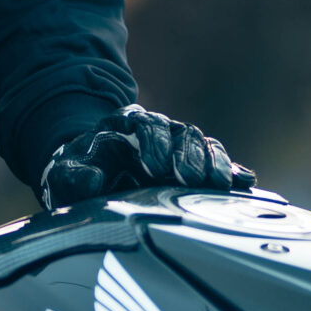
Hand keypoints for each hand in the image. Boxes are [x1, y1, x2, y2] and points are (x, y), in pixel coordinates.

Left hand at [41, 105, 254, 208]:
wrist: (94, 177)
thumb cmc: (79, 175)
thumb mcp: (65, 174)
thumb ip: (72, 176)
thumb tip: (90, 179)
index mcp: (126, 125)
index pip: (146, 125)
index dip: (154, 143)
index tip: (155, 168)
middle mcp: (159, 130)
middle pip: (181, 133)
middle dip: (187, 156)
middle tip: (188, 180)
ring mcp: (180, 145)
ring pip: (203, 144)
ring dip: (212, 163)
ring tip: (217, 185)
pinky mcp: (197, 164)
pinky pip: (218, 161)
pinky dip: (233, 170)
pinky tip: (245, 183)